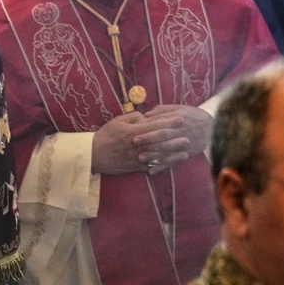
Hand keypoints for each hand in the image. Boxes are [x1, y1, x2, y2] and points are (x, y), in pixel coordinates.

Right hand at [91, 106, 210, 175]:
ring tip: (185, 150)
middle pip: (160, 141)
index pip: (155, 126)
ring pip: (159, 154)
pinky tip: (172, 162)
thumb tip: (145, 117)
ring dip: (173, 152)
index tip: (181, 119)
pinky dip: (164, 164)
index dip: (169, 122)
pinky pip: (152, 165)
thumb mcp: (117, 121)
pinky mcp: (136, 167)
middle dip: (175, 138)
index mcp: (134, 131)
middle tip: (189, 135)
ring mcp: (138, 157)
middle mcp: (138, 145)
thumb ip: (133, 118)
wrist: (94, 155)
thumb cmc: (105, 136)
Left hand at [131, 105, 214, 173]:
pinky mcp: (185, 155)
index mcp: (177, 120)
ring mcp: (183, 145)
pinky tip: (151, 171)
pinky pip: (172, 162)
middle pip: (163, 137)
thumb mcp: (179, 108)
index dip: (149, 128)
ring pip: (167, 151)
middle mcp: (180, 133)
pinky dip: (162, 167)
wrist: (212, 128)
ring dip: (154, 155)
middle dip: (149, 140)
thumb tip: (145, 114)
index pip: (161, 124)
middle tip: (135, 142)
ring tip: (141, 158)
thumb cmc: (192, 116)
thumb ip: (162, 110)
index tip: (135, 131)